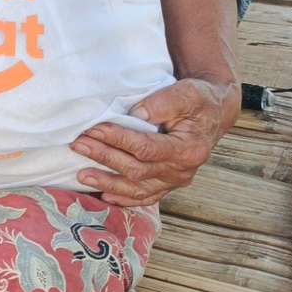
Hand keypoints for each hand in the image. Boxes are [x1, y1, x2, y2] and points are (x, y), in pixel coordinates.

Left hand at [71, 77, 235, 206]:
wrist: (212, 113)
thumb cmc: (199, 100)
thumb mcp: (188, 93)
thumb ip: (163, 103)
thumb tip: (136, 114)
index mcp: (189, 149)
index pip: (147, 148)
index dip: (119, 140)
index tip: (95, 129)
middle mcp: (182, 171)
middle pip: (137, 169)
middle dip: (105, 157)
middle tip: (79, 146)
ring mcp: (174, 181)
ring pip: (138, 189)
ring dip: (108, 182)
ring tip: (81, 175)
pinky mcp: (167, 184)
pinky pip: (145, 197)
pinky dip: (124, 199)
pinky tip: (104, 195)